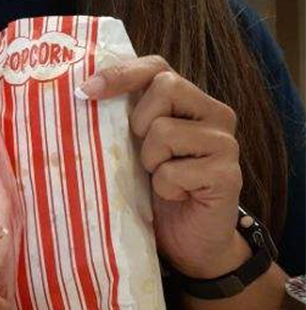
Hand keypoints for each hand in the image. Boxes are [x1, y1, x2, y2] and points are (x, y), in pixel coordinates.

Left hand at [79, 56, 248, 278]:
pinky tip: (177, 196)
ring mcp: (225, 143)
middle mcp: (215, 112)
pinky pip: (173, 171)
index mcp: (191, 100)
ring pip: (164, 131)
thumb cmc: (157, 188)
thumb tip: (81, 92)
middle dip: (140, 123)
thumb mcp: (135, 146)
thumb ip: (124, 116)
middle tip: (144, 154)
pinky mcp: (227, 174)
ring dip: (150, 162)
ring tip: (161, 177)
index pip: (157, 67)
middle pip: (165, 87)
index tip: (85, 90)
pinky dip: (164, 188)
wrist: (190, 242)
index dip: (121, 73)